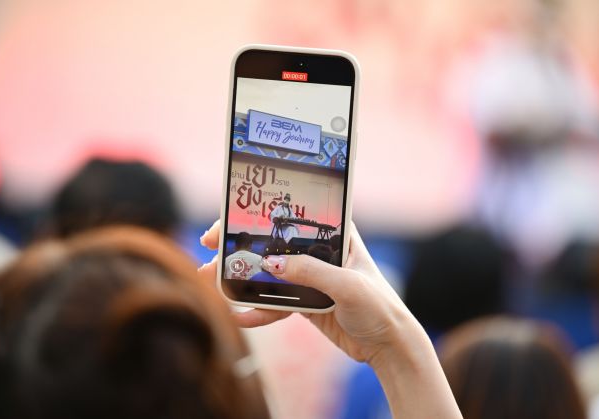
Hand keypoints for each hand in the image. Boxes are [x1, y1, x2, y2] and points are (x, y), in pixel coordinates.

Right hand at [198, 220, 417, 364]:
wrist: (389, 346)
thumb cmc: (379, 306)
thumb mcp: (347, 285)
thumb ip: (311, 273)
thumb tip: (269, 265)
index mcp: (335, 235)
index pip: (292, 214)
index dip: (258, 212)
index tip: (230, 218)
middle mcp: (320, 252)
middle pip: (273, 242)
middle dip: (240, 245)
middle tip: (209, 247)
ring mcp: (311, 277)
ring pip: (268, 273)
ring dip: (240, 277)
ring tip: (211, 280)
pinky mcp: (306, 303)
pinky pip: (275, 303)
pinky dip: (257, 309)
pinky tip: (238, 314)